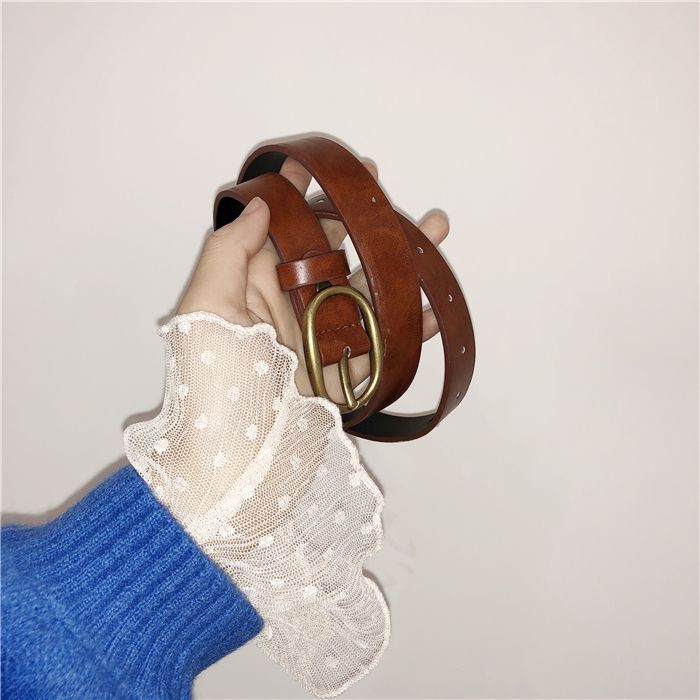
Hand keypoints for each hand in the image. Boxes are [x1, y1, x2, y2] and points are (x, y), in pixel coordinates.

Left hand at [177, 157, 449, 402]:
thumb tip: (260, 204)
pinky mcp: (345, 372)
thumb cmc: (211, 383)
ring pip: (368, 290)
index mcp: (253, 284)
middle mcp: (291, 304)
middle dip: (361, 219)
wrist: (232, 459)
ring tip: (435, 228)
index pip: (284, 226)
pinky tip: (436, 306)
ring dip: (402, 262)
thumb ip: (228, 251)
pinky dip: (413, 326)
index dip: (306, 193)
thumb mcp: (204, 307)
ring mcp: (322, 337)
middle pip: (334, 251)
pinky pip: (385, 343)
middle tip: (387, 190)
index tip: (334, 166)